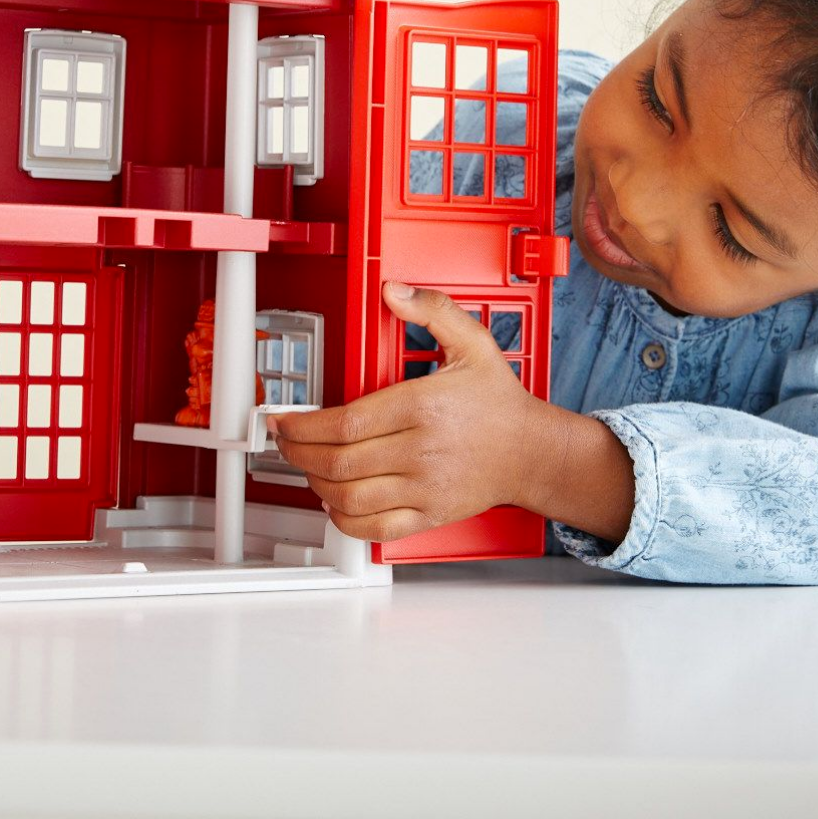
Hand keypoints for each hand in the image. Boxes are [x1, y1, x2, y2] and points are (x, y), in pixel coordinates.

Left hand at [267, 281, 543, 541]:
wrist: (533, 452)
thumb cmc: (499, 402)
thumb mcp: (473, 342)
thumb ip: (432, 310)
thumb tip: (393, 291)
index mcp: (423, 407)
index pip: (346, 422)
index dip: (304, 425)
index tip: (285, 420)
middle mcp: (421, 450)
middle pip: (339, 461)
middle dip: (298, 453)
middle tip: (284, 442)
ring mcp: (424, 488)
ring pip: (350, 497)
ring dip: (316, 484)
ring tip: (305, 467)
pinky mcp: (429, 515)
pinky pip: (374, 528)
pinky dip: (344, 520)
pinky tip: (334, 502)